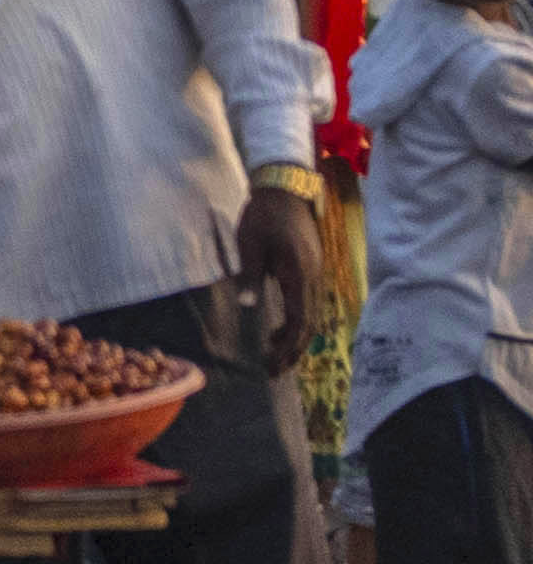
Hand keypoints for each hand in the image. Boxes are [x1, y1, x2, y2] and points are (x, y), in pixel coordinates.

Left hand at [240, 175, 338, 351]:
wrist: (286, 191)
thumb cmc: (264, 216)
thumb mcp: (250, 243)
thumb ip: (251, 275)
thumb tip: (249, 307)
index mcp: (299, 274)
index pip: (299, 320)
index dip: (287, 346)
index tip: (272, 364)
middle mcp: (313, 279)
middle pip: (308, 325)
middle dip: (292, 351)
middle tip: (273, 371)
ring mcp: (315, 276)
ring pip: (311, 317)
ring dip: (295, 340)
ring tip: (274, 358)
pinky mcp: (311, 271)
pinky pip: (308, 306)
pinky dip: (297, 323)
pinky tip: (278, 329)